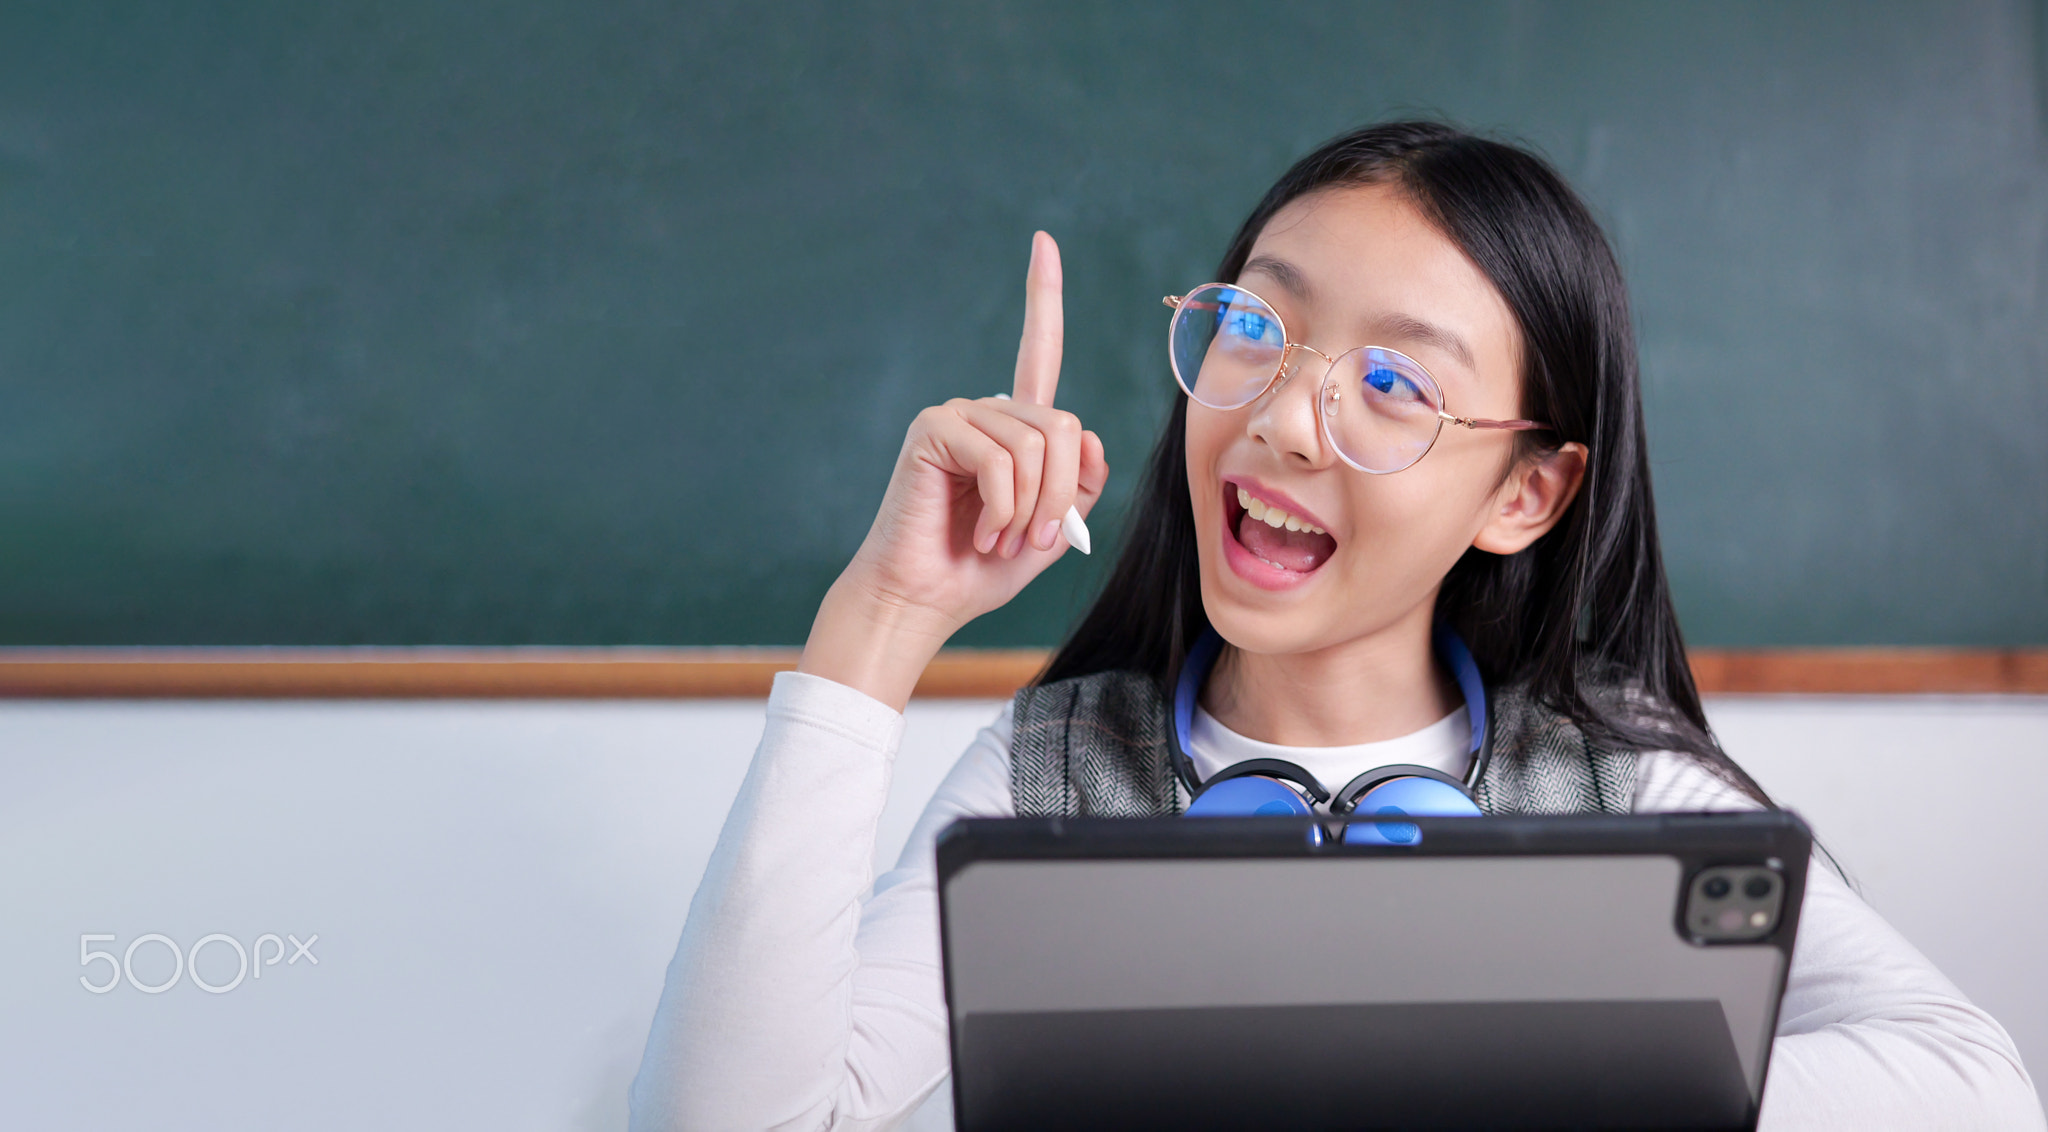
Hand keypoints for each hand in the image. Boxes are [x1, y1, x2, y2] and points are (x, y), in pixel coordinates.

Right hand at [799, 232, 1108, 708]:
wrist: (926, 599)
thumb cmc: (983, 568)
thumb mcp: (1056, 528)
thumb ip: (1082, 483)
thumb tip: (1088, 435)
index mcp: (1016, 428)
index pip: (1037, 352)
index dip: (1043, 297)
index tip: (1043, 241)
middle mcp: (987, 412)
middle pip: (1065, 424)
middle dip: (1064, 493)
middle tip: (1036, 539)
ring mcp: (957, 416)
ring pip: (1039, 444)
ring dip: (1034, 508)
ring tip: (1002, 538)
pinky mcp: (933, 431)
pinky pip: (1000, 458)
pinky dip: (1006, 506)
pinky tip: (983, 529)